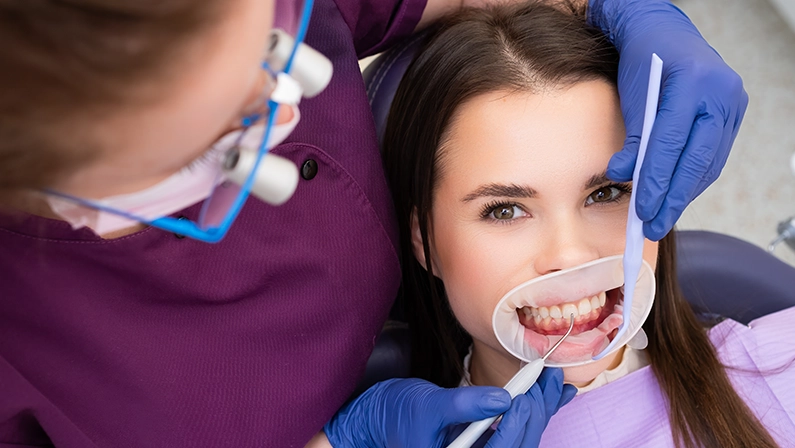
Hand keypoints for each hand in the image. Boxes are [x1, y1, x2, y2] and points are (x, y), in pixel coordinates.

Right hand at [323, 370, 575, 447]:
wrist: (384, 416)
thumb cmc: (399, 413)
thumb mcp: (428, 405)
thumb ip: (463, 405)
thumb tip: (501, 398)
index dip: (516, 429)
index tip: (524, 398)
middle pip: (517, 447)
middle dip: (536, 413)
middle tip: (547, 378)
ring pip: (522, 439)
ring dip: (540, 410)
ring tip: (554, 380)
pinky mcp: (488, 444)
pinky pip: (517, 432)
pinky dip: (534, 412)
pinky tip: (553, 394)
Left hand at [589, 0, 747, 239]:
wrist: (664, 33)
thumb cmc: (643, 60)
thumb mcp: (632, 95)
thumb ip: (632, 137)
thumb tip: (623, 175)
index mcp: (692, 82)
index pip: (671, 143)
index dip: (656, 180)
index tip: (642, 209)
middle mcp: (720, 93)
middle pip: (697, 159)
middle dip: (674, 198)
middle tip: (653, 226)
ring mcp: (731, 103)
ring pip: (709, 162)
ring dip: (685, 194)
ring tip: (661, 218)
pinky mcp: (733, 114)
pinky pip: (714, 156)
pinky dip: (694, 179)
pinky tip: (677, 196)